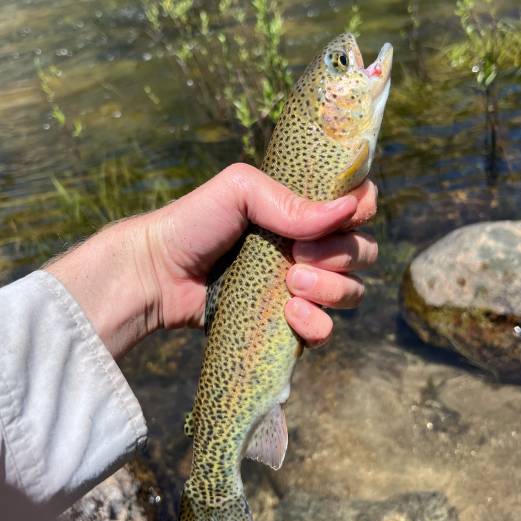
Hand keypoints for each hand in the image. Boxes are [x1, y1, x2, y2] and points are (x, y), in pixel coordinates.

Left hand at [45, 163, 377, 358]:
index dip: (360, 210)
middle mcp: (310, 246)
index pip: (360, 205)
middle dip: (340, 255)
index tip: (337, 218)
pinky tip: (289, 314)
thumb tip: (348, 209)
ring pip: (352, 293)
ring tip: (291, 284)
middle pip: (364, 252)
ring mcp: (301, 287)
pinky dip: (316, 323)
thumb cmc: (193, 223)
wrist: (157, 275)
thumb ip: (291, 200)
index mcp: (303, 209)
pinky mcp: (287, 323)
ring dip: (331, 289)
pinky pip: (326, 330)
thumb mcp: (238, 191)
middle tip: (297, 255)